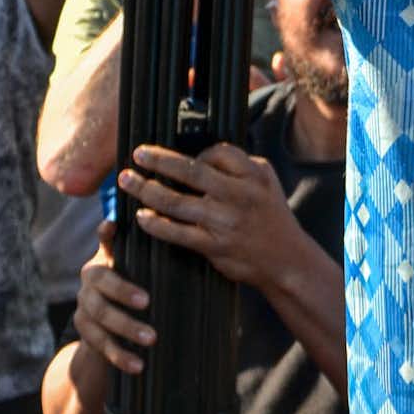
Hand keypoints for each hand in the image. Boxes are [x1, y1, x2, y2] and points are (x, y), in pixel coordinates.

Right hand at [72, 227, 154, 376]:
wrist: (106, 324)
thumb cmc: (136, 285)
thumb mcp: (144, 268)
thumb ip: (156, 252)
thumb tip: (187, 229)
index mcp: (105, 258)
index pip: (105, 244)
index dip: (106, 235)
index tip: (112, 226)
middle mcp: (89, 279)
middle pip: (101, 282)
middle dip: (123, 291)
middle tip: (148, 301)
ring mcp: (84, 306)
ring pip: (100, 316)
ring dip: (126, 328)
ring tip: (152, 339)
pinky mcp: (85, 332)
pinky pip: (100, 345)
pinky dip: (120, 356)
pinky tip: (138, 365)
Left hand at [115, 142, 302, 289]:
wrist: (287, 261)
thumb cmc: (271, 218)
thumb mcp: (266, 182)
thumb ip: (239, 167)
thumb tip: (201, 156)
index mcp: (254, 175)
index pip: (217, 152)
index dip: (193, 153)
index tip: (175, 158)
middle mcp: (240, 195)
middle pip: (191, 171)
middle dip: (158, 160)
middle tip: (137, 154)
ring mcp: (226, 222)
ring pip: (177, 201)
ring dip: (147, 190)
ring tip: (127, 181)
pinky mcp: (215, 247)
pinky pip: (177, 233)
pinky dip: (156, 224)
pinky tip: (142, 216)